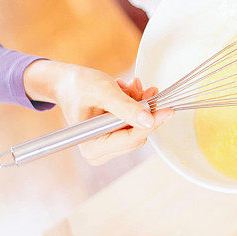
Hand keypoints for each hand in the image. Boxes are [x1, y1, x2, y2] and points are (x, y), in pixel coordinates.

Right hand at [23, 60, 173, 165]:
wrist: (68, 83)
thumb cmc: (78, 86)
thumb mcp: (103, 91)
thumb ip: (125, 107)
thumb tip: (148, 121)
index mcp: (93, 146)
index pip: (133, 138)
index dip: (153, 123)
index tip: (169, 110)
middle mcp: (100, 152)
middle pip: (138, 134)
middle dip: (144, 109)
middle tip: (144, 88)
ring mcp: (108, 146)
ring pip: (138, 127)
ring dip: (138, 104)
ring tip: (127, 87)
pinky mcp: (114, 138)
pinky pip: (134, 123)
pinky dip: (134, 106)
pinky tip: (125, 92)